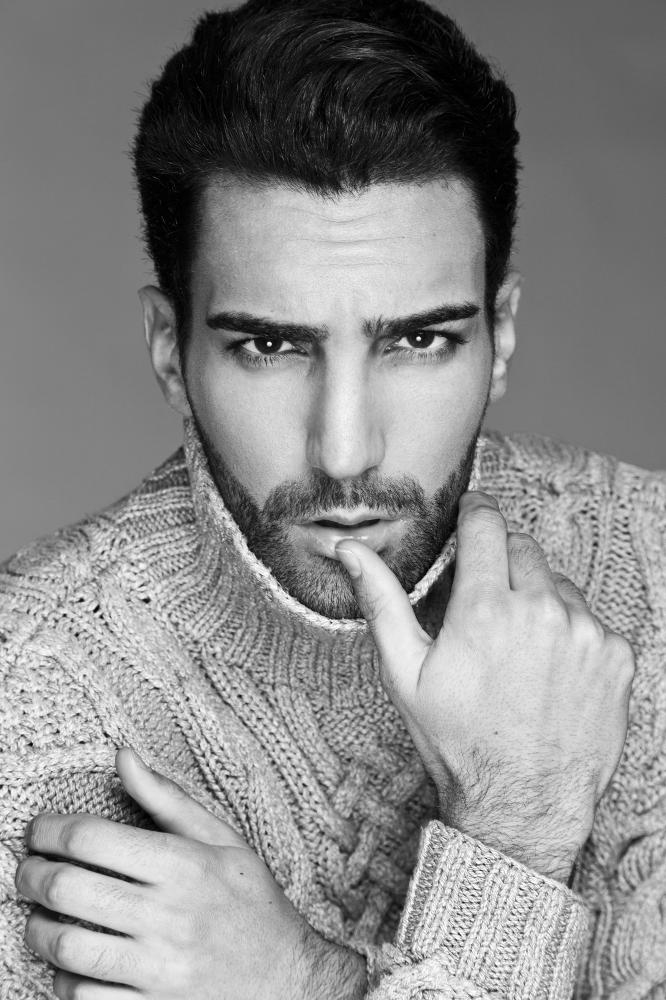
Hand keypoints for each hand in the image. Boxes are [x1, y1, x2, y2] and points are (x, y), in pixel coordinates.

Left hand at [16, 749, 365, 998]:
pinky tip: (69, 961)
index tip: (39, 830)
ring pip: (66, 946)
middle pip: (68, 888)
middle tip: (29, 869)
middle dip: (32, 875)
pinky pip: (83, 998)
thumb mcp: (221, 839)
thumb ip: (167, 798)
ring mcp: (158, 969)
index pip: (91, 839)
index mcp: (184, 864)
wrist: (288, 980)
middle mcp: (168, 915)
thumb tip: (123, 755)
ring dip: (38, 928)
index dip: (50, 831)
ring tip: (40, 915)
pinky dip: (63, 979)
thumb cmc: (251, 901)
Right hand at [336, 491, 634, 882]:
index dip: (475, 513)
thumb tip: (350, 550)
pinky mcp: (616, 657)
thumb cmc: (458, 742)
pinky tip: (549, 671)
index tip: (472, 514)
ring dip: (538, 601)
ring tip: (518, 650)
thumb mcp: (406, 673)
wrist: (522, 805)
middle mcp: (542, 612)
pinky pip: (590, 622)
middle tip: (486, 604)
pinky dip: (570, 634)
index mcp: (486, 609)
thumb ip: (382, 600)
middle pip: (523, 550)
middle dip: (502, 563)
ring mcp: (585, 634)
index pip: (486, 526)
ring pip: (558, 586)